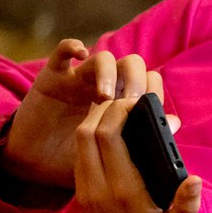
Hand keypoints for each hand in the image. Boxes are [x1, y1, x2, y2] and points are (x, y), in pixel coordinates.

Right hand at [1, 39, 178, 188]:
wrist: (36, 166)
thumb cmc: (77, 161)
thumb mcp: (111, 154)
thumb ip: (142, 138)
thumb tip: (176, 122)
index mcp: (121, 105)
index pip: (147, 83)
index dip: (153, 90)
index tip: (153, 111)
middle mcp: (103, 87)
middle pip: (130, 65)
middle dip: (136, 79)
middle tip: (133, 103)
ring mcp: (78, 80)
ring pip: (103, 58)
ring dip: (109, 73)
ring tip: (106, 98)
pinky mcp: (52, 77)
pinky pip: (61, 52)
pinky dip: (71, 46)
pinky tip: (80, 52)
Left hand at [74, 97, 201, 212]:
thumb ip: (187, 205)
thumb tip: (194, 179)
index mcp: (124, 191)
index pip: (109, 136)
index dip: (119, 111)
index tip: (138, 103)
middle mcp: (98, 188)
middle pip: (87, 131)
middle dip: (105, 109)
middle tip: (127, 102)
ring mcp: (86, 191)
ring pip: (79, 142)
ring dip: (95, 121)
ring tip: (119, 113)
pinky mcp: (81, 195)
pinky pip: (79, 156)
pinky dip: (90, 137)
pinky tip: (110, 135)